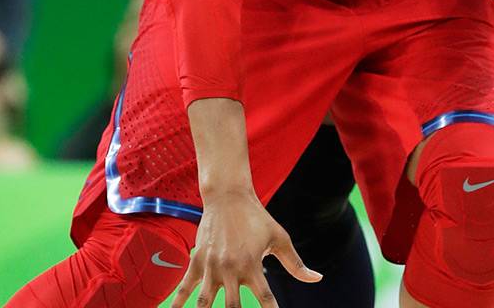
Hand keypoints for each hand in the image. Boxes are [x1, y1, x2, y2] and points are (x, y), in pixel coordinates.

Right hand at [171, 191, 320, 307]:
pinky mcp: (196, 262)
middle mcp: (231, 269)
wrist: (228, 196)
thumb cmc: (257, 218)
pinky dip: (176, 303)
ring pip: (205, 302)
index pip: (265, 299)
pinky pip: (184, 287)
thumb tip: (317, 278)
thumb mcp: (279, 238)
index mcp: (253, 265)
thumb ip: (295, 263)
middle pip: (233, 307)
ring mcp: (211, 267)